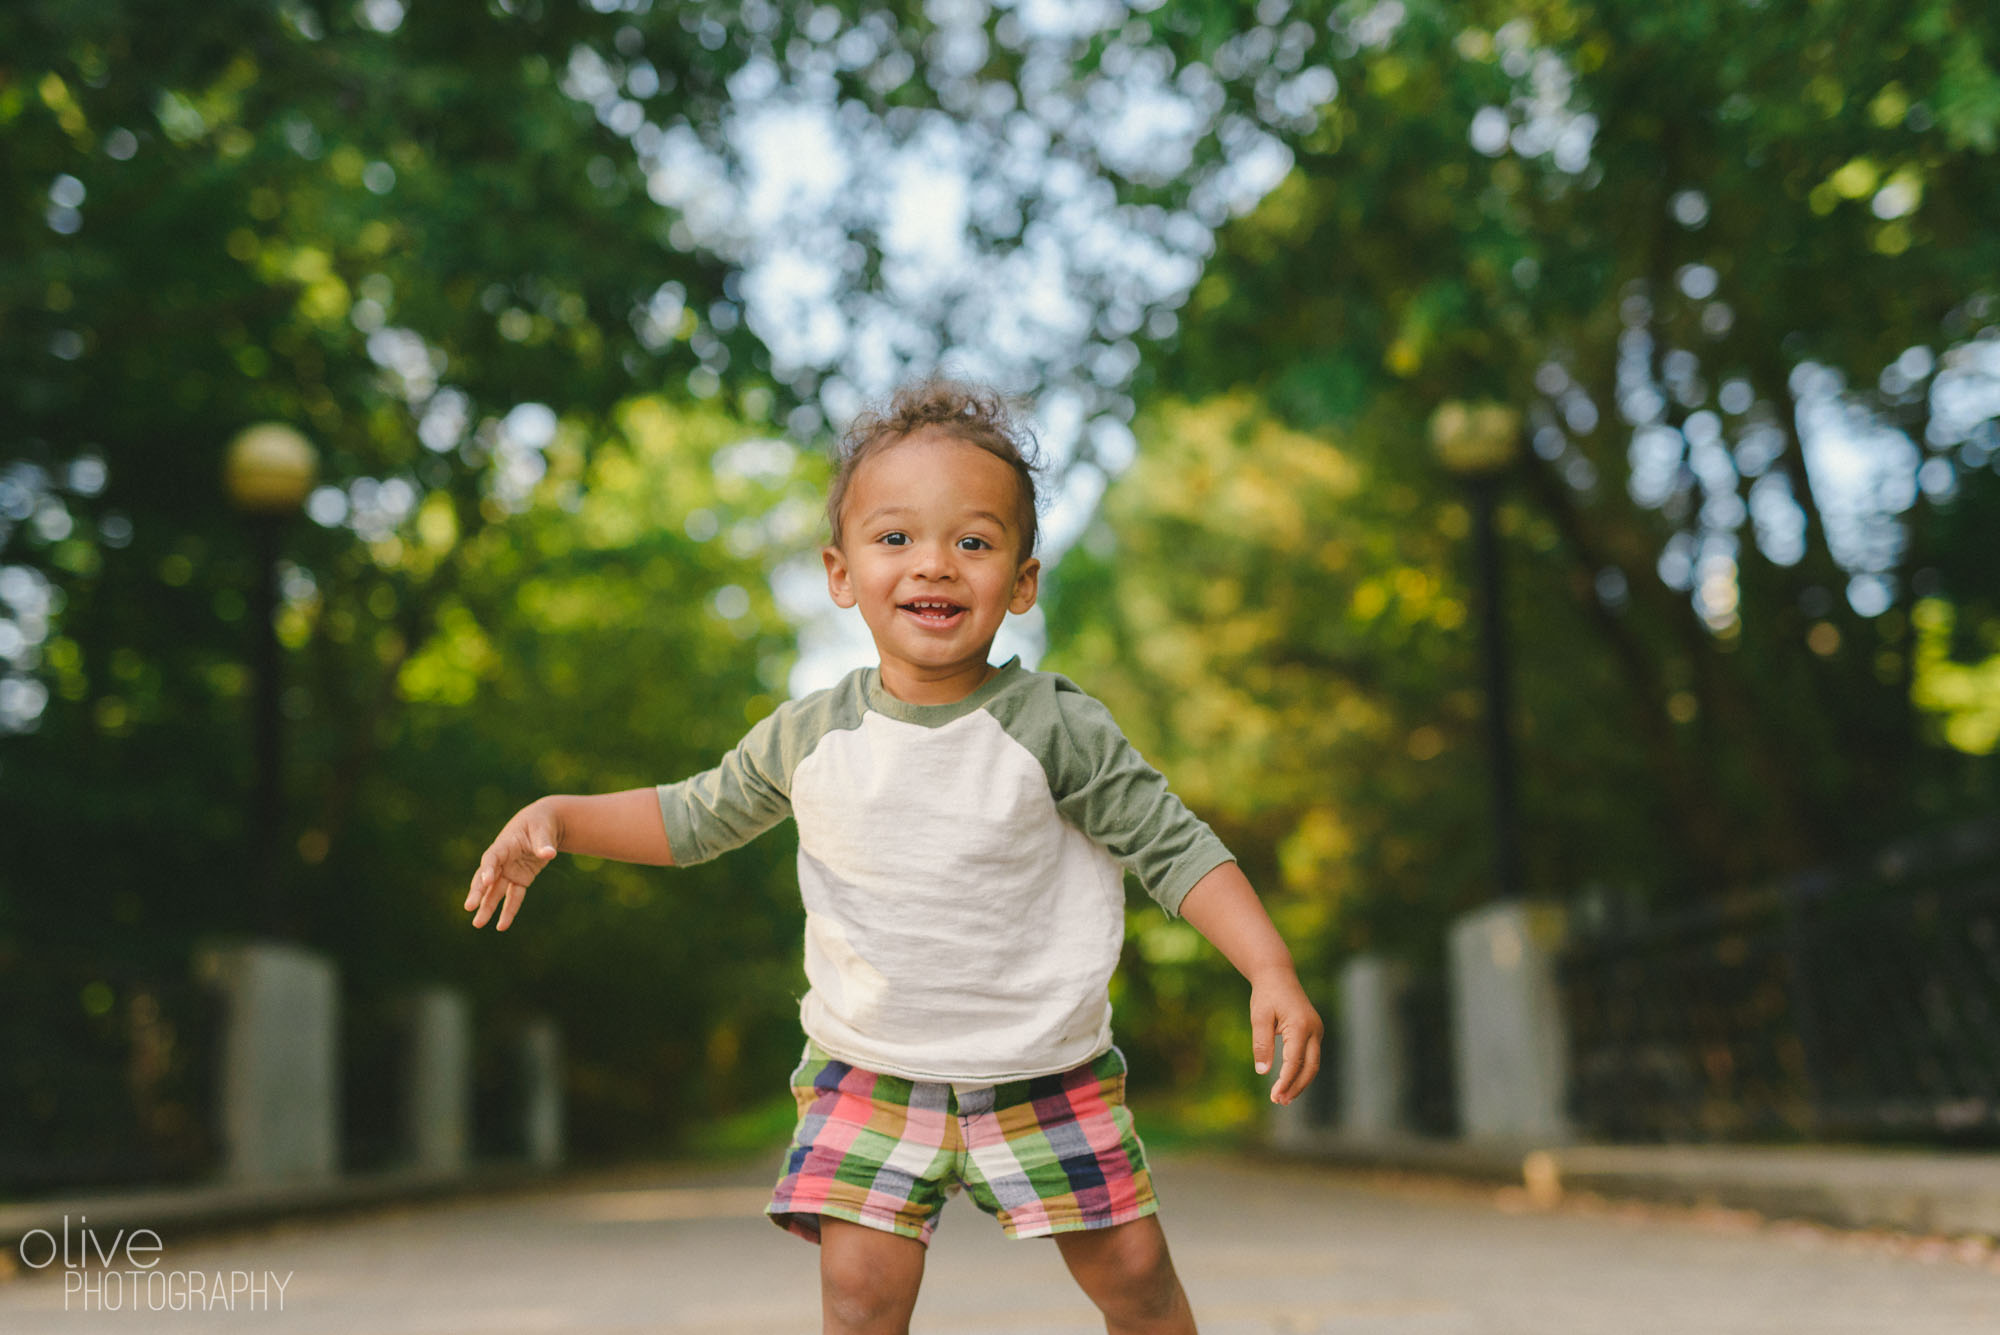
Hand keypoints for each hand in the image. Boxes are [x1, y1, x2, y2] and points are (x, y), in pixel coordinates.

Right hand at [465, 799, 560, 930]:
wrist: (544, 824)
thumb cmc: (540, 824)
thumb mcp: (543, 830)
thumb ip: (544, 843)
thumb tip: (549, 855)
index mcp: (505, 844)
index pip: (492, 858)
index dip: (488, 869)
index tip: (486, 882)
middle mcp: (503, 860)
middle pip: (487, 878)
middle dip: (478, 892)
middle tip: (469, 907)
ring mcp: (510, 871)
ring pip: (495, 891)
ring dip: (487, 907)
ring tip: (477, 924)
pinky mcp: (520, 879)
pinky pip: (513, 896)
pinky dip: (509, 910)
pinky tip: (502, 926)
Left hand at [1250, 969, 1322, 1105]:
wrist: (1277, 975)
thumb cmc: (1266, 995)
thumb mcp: (1259, 1017)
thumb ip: (1262, 1044)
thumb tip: (1263, 1072)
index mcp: (1300, 1025)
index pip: (1294, 1061)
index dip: (1285, 1081)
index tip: (1274, 1096)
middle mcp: (1314, 1029)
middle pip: (1310, 1067)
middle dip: (1296, 1087)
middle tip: (1279, 1102)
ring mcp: (1317, 1031)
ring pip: (1313, 1064)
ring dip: (1300, 1082)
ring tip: (1283, 1099)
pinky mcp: (1314, 1032)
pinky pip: (1310, 1057)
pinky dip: (1301, 1071)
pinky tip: (1289, 1083)